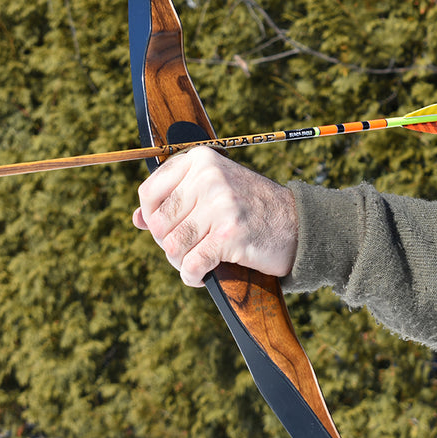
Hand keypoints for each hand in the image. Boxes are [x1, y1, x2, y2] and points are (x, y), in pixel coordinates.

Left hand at [133, 147, 298, 286]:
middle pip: (159, 224)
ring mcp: (221, 205)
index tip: (169, 229)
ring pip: (172, 247)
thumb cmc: (253, 209)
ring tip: (199, 261)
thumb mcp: (216, 191)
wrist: (300, 225)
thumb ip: (177, 199)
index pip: (149, 193)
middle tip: (191, 248)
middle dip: (169, 244)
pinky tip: (203, 275)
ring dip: (181, 262)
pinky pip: (192, 265)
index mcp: (202, 161)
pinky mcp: (230, 235)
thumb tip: (136, 218)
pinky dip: (193, 276)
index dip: (151, 219)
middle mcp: (209, 178)